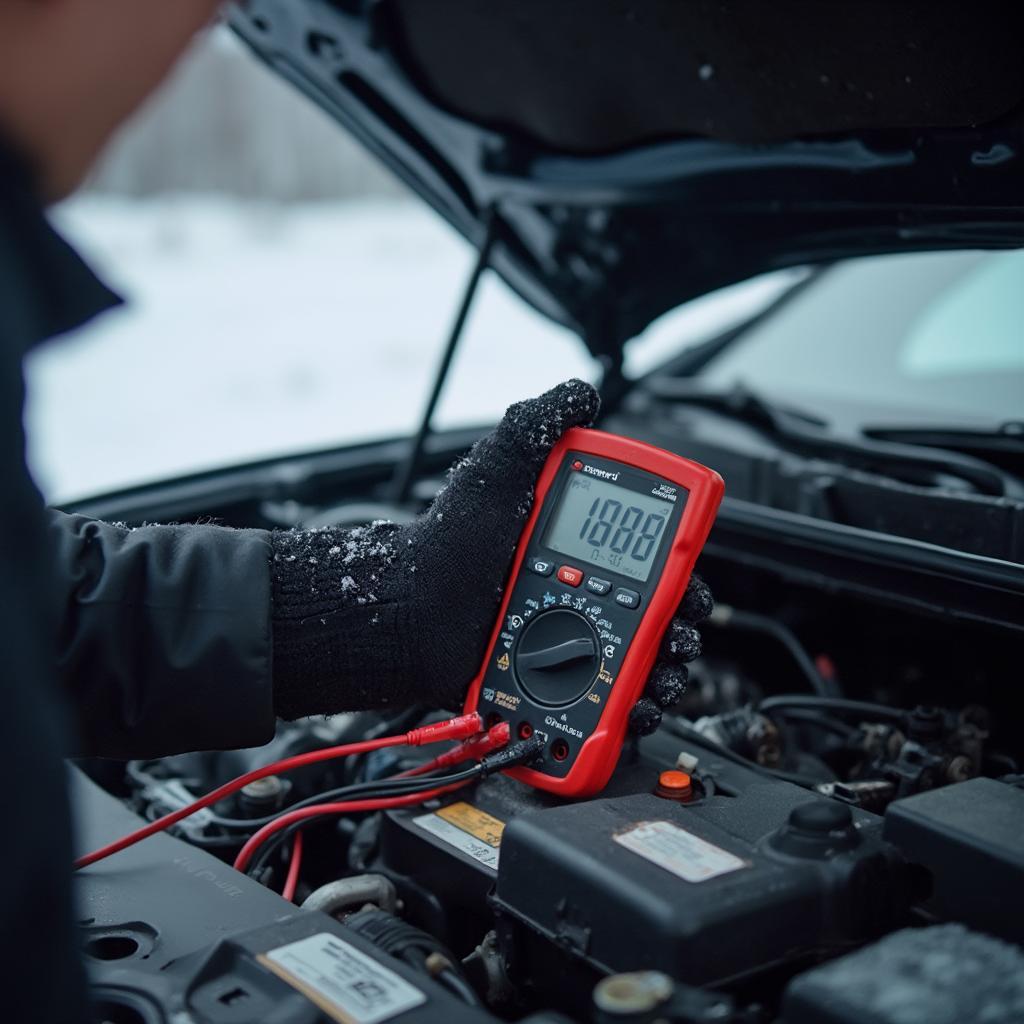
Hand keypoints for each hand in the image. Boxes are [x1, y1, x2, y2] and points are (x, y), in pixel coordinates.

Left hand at [270, 378, 707, 737]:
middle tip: (680, 636)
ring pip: (642, 661)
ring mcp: (568, 642)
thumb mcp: (493, 473)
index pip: (649, 555)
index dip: (680, 570)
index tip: (687, 583)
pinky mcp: (555, 684)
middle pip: (658, 614)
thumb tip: (582, 392)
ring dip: (667, 672)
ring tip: (661, 676)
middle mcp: (580, 594)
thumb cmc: (444, 547)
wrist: (405, 616)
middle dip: (683, 628)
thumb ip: (536, 427)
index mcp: (576, 546)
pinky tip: (635, 708)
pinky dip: (631, 711)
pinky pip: (606, 702)